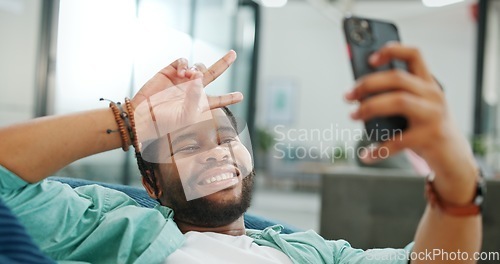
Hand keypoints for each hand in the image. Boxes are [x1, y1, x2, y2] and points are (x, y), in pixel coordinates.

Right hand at [131, 51, 242, 158]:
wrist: (143, 116)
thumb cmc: (165, 122)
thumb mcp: (185, 116)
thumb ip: (195, 98)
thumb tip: (199, 77)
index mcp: (200, 104)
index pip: (219, 100)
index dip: (230, 97)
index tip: (240, 96)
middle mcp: (193, 90)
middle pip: (213, 74)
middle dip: (223, 63)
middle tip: (234, 53)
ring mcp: (182, 80)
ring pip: (198, 66)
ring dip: (198, 68)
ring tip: (191, 76)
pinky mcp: (170, 72)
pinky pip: (183, 62)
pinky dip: (185, 64)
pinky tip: (182, 72)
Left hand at [345, 43, 476, 204]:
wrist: (454, 158)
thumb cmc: (425, 129)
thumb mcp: (415, 108)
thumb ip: (395, 97)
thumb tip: (358, 93)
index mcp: (428, 84)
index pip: (414, 54)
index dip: (392, 50)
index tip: (370, 59)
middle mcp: (433, 95)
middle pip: (398, 78)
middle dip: (368, 84)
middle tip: (348, 96)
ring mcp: (434, 115)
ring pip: (398, 101)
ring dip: (370, 107)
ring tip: (353, 116)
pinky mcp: (430, 137)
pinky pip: (398, 141)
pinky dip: (378, 150)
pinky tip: (365, 155)